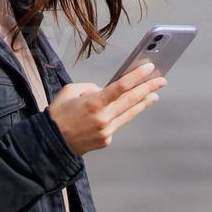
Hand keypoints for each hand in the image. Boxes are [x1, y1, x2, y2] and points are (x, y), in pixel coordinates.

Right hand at [47, 63, 165, 154]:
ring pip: (129, 113)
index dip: (137, 76)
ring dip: (143, 102)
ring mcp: (106, 131)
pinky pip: (117, 124)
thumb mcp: (70, 91)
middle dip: (148, 88)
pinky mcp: (106, 140)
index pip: (121, 87)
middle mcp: (103, 118)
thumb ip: (91, 88)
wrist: (50, 143)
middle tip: (161, 80)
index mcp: (93, 103)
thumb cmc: (58, 114)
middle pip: (131, 100)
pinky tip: (125, 109)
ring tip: (154, 94)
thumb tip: (106, 90)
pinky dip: (120, 115)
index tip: (150, 68)